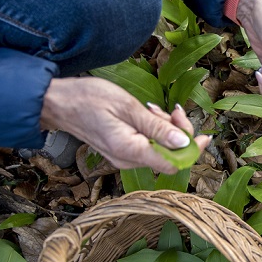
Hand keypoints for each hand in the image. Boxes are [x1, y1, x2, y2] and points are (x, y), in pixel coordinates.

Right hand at [40, 77, 210, 173]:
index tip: (204, 134)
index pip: (172, 162)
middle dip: (177, 132)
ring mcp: (124, 158)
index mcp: (130, 151)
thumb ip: (156, 127)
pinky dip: (153, 130)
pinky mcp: (121, 151)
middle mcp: (128, 161)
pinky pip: (147, 145)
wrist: (57, 102)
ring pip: (159, 149)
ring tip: (154, 107)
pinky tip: (147, 112)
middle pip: (168, 156)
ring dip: (165, 128)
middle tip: (173, 108)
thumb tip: (183, 143)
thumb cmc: (88, 99)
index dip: (192, 150)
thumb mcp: (127, 107)